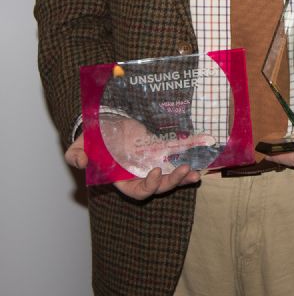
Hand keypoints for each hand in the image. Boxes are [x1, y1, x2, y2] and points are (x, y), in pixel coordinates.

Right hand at [65, 125, 202, 200]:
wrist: (104, 122)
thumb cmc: (90, 139)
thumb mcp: (78, 147)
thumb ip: (76, 156)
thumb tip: (82, 161)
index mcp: (121, 178)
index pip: (137, 191)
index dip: (147, 187)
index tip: (154, 172)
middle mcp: (139, 173)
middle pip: (158, 186)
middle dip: (172, 182)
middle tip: (184, 170)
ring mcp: (151, 161)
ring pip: (169, 175)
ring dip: (183, 176)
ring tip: (195, 173)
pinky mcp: (159, 148)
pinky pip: (174, 156)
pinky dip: (185, 157)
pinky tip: (197, 154)